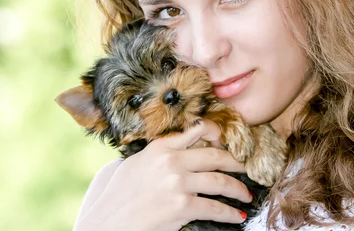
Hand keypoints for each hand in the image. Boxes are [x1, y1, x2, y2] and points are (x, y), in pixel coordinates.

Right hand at [74, 120, 251, 230]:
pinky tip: (237, 216)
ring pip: (220, 182)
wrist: (106, 224)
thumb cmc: (119, 197)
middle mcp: (170, 160)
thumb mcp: (136, 163)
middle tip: (247, 168)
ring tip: (246, 195)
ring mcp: (177, 183)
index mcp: (160, 147)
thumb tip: (186, 142)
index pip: (197, 131)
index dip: (219, 135)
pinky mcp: (181, 207)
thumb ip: (161, 151)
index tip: (231, 142)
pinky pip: (213, 208)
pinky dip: (229, 214)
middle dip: (237, 163)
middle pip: (216, 157)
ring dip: (238, 190)